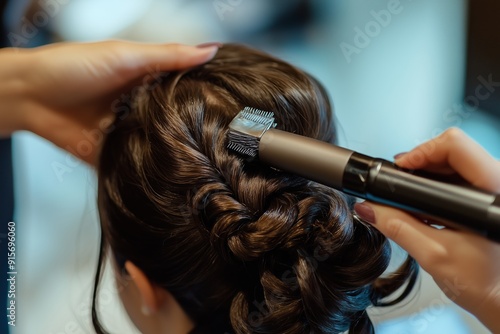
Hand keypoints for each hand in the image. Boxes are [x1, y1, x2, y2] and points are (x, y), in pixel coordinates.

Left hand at [0, 41, 219, 163]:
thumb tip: (211, 50)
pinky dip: (151, 170)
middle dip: (195, 131)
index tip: (232, 106)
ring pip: (161, 146)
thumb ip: (168, 56)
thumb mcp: (126, 56)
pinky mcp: (115, 154)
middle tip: (223, 141)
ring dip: (175, 152)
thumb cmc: (72, 66)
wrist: (29, 96)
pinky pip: (138, 165)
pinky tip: (171, 176)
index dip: (207, 96)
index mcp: (148, 81)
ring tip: (205, 162)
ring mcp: (130, 132)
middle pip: (177, 121)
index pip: (186, 90)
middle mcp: (143, 107)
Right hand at [354, 128, 499, 331]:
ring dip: (430, 174)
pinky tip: (430, 204)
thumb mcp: (433, 255)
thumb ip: (398, 228)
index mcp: (492, 193)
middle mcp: (498, 185)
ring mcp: (496, 190)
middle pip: (454, 150)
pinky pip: (464, 176)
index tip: (400, 169)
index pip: (455, 147)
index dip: (420, 153)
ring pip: (458, 161)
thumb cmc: (483, 283)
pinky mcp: (491, 198)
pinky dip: (440, 184)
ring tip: (414, 196)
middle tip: (401, 183)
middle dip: (421, 163)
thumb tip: (370, 208)